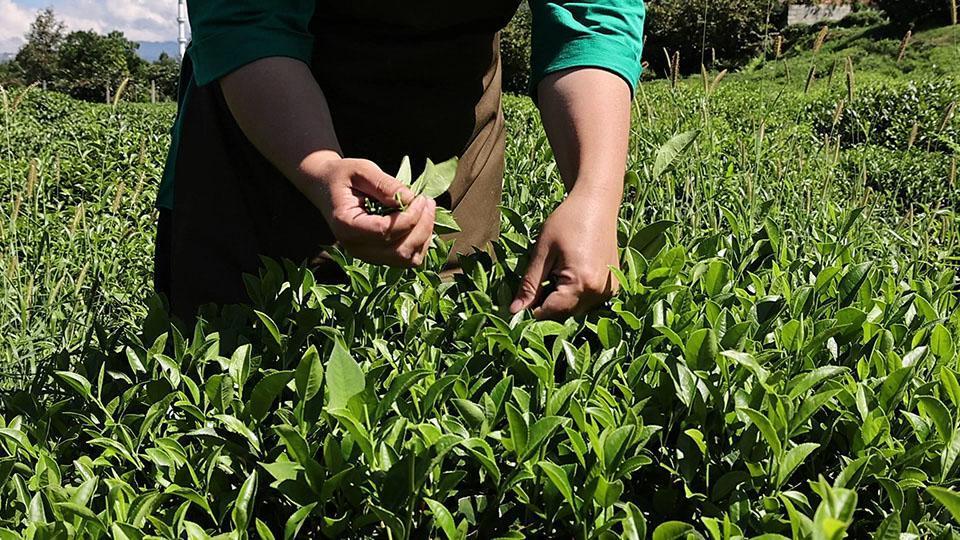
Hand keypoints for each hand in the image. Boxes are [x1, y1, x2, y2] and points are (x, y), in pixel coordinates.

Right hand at [299, 156, 436, 266]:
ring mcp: (367, 256)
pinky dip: (420, 243)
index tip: (420, 197)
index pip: (385, 232)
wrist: (326, 187)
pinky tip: (421, 222)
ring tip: (426, 210)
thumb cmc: (343, 176)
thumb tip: (410, 198)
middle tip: (427, 201)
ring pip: (407, 259)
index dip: (410, 217)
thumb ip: (384, 184)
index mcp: (346, 226)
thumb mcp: (361, 170)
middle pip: (400, 250)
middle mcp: (356, 248)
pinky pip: (407, 259)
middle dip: (422, 226)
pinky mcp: (378, 256)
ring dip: (424, 236)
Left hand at [510, 191, 619, 319]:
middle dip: (546, 305)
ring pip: (575, 310)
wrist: (597, 203)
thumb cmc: (567, 221)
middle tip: (536, 282)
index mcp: (581, 283)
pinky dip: (574, 294)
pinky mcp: (612, 287)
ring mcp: (608, 291)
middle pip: (564, 314)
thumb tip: (514, 311)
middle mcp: (599, 292)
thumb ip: (529, 285)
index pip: (550, 312)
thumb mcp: (542, 252)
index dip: (531, 310)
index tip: (519, 302)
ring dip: (560, 300)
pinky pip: (588, 301)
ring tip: (554, 273)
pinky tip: (568, 273)